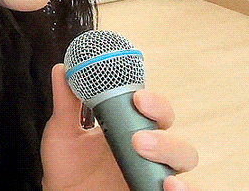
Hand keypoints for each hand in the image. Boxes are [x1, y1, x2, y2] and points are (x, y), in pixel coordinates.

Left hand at [40, 64, 198, 190]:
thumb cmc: (67, 169)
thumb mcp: (63, 133)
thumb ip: (66, 103)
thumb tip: (62, 70)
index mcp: (130, 129)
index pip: (153, 109)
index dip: (153, 101)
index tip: (138, 98)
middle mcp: (149, 150)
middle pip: (175, 130)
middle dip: (163, 129)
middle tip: (137, 136)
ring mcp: (154, 173)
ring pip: (185, 158)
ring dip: (171, 151)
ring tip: (144, 151)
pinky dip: (186, 188)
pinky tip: (171, 185)